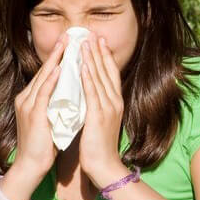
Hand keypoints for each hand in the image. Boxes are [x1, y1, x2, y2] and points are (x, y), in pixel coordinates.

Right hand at [13, 32, 68, 176]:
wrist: (31, 166)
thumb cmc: (44, 145)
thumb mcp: (51, 118)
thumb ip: (57, 104)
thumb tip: (71, 92)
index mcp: (31, 98)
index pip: (47, 73)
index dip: (59, 57)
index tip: (71, 43)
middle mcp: (26, 97)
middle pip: (45, 70)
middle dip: (58, 52)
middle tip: (70, 35)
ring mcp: (28, 105)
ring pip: (44, 77)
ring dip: (56, 60)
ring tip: (67, 44)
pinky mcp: (32, 114)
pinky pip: (43, 93)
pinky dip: (51, 80)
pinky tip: (59, 69)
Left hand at [78, 31, 125, 187]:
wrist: (104, 166)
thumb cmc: (99, 146)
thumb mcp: (101, 120)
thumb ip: (97, 104)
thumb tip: (89, 92)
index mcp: (115, 102)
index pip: (111, 74)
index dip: (105, 56)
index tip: (99, 40)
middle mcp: (114, 102)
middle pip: (107, 71)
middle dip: (99, 51)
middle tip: (92, 33)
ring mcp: (108, 108)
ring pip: (100, 78)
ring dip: (93, 59)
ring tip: (86, 43)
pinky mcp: (98, 116)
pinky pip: (93, 93)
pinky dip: (88, 78)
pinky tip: (83, 66)